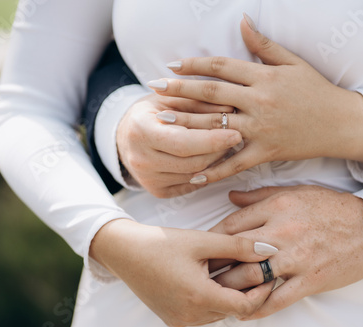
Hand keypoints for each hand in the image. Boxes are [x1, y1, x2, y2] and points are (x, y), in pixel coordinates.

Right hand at [89, 219, 274, 326]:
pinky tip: (210, 277)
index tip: (269, 274)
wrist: (123, 251)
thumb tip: (268, 249)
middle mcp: (190, 315)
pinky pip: (202, 312)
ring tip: (230, 269)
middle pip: (232, 310)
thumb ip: (238, 245)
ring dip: (229, 294)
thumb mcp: (202, 240)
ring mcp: (180, 319)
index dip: (262, 292)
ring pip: (218, 312)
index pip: (245, 307)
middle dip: (247, 291)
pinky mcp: (172, 317)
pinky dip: (213, 298)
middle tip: (254, 268)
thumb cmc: (160, 243)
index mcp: (199, 297)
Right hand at [116, 93, 241, 196]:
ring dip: (215, 162)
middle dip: (219, 151)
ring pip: (195, 175)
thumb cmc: (153, 111)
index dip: (213, 140)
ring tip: (226, 146)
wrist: (126, 134)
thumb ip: (199, 103)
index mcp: (141, 130)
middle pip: (193, 162)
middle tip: (236, 138)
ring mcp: (147, 179)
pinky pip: (190, 185)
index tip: (236, 133)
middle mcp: (140, 159)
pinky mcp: (156, 191)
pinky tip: (212, 159)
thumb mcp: (172, 99)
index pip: (183, 142)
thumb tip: (231, 110)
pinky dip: (205, 173)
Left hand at [147, 14, 362, 183]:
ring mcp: (261, 128)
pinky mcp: (266, 151)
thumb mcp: (293, 62)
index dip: (194, 65)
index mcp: (264, 77)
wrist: (341, 123)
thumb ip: (264, 44)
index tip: (172, 66)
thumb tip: (242, 20)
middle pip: (211, 93)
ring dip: (186, 124)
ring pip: (216, 126)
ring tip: (161, 121)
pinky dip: (214, 168)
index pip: (221, 67)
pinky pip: (235, 162)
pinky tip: (193, 173)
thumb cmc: (317, 90)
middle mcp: (259, 101)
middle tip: (154, 89)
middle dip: (180, 90)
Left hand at [209, 185, 362, 319]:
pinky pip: (278, 299)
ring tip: (215, 295)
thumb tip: (230, 197)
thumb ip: (259, 196)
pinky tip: (244, 313)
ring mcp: (296, 258)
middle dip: (214, 265)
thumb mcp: (294, 191)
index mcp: (276, 207)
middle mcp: (281, 232)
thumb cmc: (331, 206)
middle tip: (199, 275)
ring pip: (251, 277)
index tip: (202, 249)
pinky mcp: (310, 279)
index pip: (232, 225)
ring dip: (230, 289)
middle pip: (235, 252)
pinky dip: (258, 308)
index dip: (212, 239)